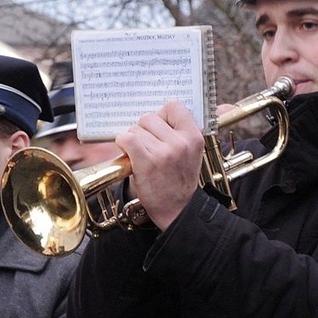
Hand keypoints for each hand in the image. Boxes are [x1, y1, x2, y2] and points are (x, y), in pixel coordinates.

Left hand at [116, 100, 202, 229]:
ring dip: (133, 140)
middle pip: (149, 117)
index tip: (158, 127)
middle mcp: (181, 142)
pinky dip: (123, 143)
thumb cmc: (179, 181)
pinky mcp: (147, 162)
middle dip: (143, 130)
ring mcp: (164, 152)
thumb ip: (180, 132)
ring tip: (140, 155)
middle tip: (146, 146)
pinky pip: (127, 138)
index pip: (174, 106)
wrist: (178, 211)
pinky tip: (128, 154)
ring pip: (136, 129)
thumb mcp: (191, 154)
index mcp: (194, 137)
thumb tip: (159, 111)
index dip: (162, 114)